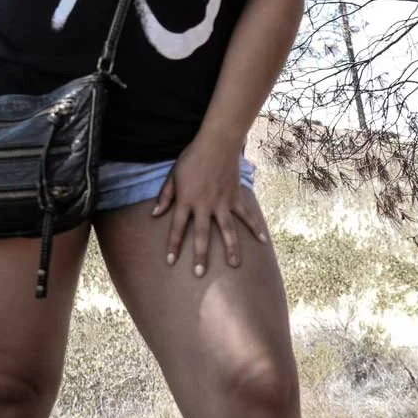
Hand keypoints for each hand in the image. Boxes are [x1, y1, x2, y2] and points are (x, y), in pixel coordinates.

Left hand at [151, 138, 268, 276]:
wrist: (216, 143)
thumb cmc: (191, 158)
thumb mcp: (173, 175)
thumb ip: (165, 196)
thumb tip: (154, 214)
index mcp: (186, 201)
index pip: (177, 228)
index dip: (173, 245)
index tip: (170, 261)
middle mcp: (204, 205)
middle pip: (202, 234)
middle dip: (200, 255)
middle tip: (200, 274)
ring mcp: (222, 203)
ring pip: (227, 230)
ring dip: (231, 248)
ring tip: (234, 265)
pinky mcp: (236, 198)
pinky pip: (246, 216)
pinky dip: (255, 228)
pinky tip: (263, 241)